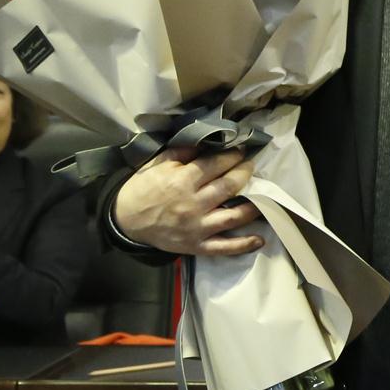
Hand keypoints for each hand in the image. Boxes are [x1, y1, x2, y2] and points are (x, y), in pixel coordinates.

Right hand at [113, 148, 262, 256]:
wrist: (125, 220)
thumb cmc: (143, 188)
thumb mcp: (158, 163)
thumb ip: (183, 151)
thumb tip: (208, 141)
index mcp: (182, 181)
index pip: (216, 164)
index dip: (233, 155)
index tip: (242, 150)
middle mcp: (193, 204)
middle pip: (229, 186)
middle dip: (245, 172)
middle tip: (251, 165)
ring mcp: (197, 227)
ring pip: (233, 216)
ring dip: (254, 206)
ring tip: (264, 196)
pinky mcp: (197, 246)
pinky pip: (224, 247)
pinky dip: (243, 245)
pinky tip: (260, 239)